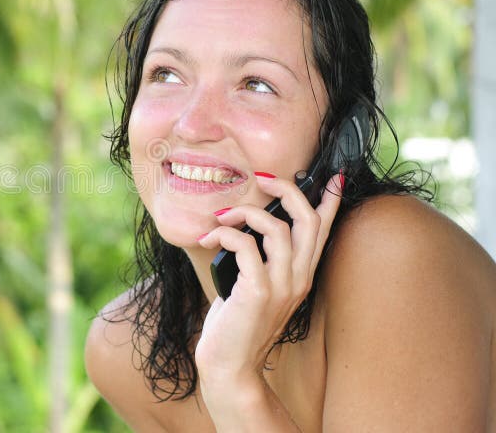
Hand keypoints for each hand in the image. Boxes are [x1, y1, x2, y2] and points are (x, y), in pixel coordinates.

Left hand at [193, 173, 343, 425]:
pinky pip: (246, 246)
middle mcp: (298, 278)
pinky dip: (225, 234)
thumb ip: (261, 259)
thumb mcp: (256, 286)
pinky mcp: (257, 292)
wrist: (230, 365)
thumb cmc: (237, 323)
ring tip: (221, 217)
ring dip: (245, 212)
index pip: (323, 231)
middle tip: (262, 180)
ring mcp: (280, 286)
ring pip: (277, 228)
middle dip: (287, 190)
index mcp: (301, 275)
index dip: (330, 201)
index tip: (333, 176)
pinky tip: (210, 239)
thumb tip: (245, 224)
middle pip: (308, 220)